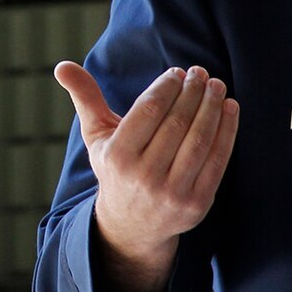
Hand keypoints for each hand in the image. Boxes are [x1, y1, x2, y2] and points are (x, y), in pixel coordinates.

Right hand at [54, 61, 239, 291]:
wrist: (132, 226)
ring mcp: (172, 193)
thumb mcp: (97, 137)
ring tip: (217, 86)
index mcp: (117, 157)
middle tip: (202, 73)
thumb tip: (62, 66)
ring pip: (199, 140)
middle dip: (193, 92)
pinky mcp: (197, 204)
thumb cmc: (116, 168)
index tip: (179, 72)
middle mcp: (143, 177)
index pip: (149, 110)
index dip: (168, 87)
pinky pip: (217, 160)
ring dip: (213, 107)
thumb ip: (85, 99)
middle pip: (177, 123)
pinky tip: (230, 108)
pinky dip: (227, 131)